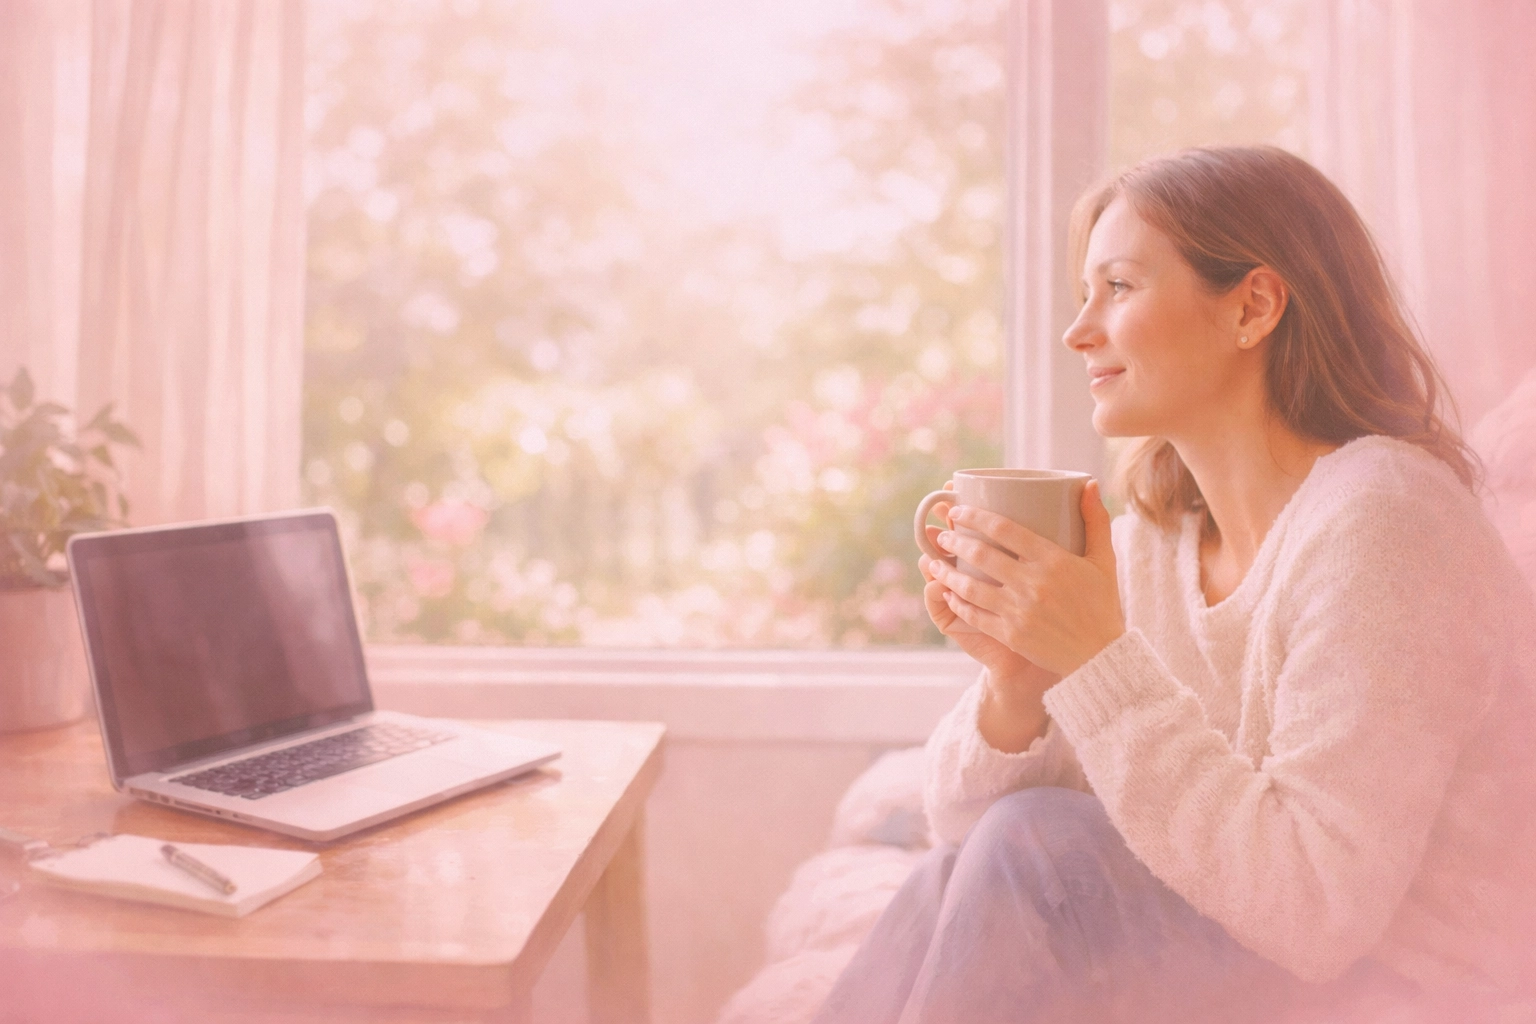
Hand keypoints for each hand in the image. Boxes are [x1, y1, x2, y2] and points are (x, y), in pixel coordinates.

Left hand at [930, 479, 1123, 677]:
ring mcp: (1020, 611)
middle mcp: (1033, 584)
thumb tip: (1089, 483)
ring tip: (933, 563)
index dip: (975, 517)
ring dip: (947, 573)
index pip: (1005, 530)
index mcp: (1054, 560)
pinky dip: (957, 603)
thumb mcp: (1103, 560)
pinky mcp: (1011, 634)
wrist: (1100, 657)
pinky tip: (947, 594)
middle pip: (982, 555)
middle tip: (942, 536)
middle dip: (955, 542)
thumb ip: (1095, 520)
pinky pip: (974, 615)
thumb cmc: (1101, 605)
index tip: (957, 511)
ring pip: (971, 587)